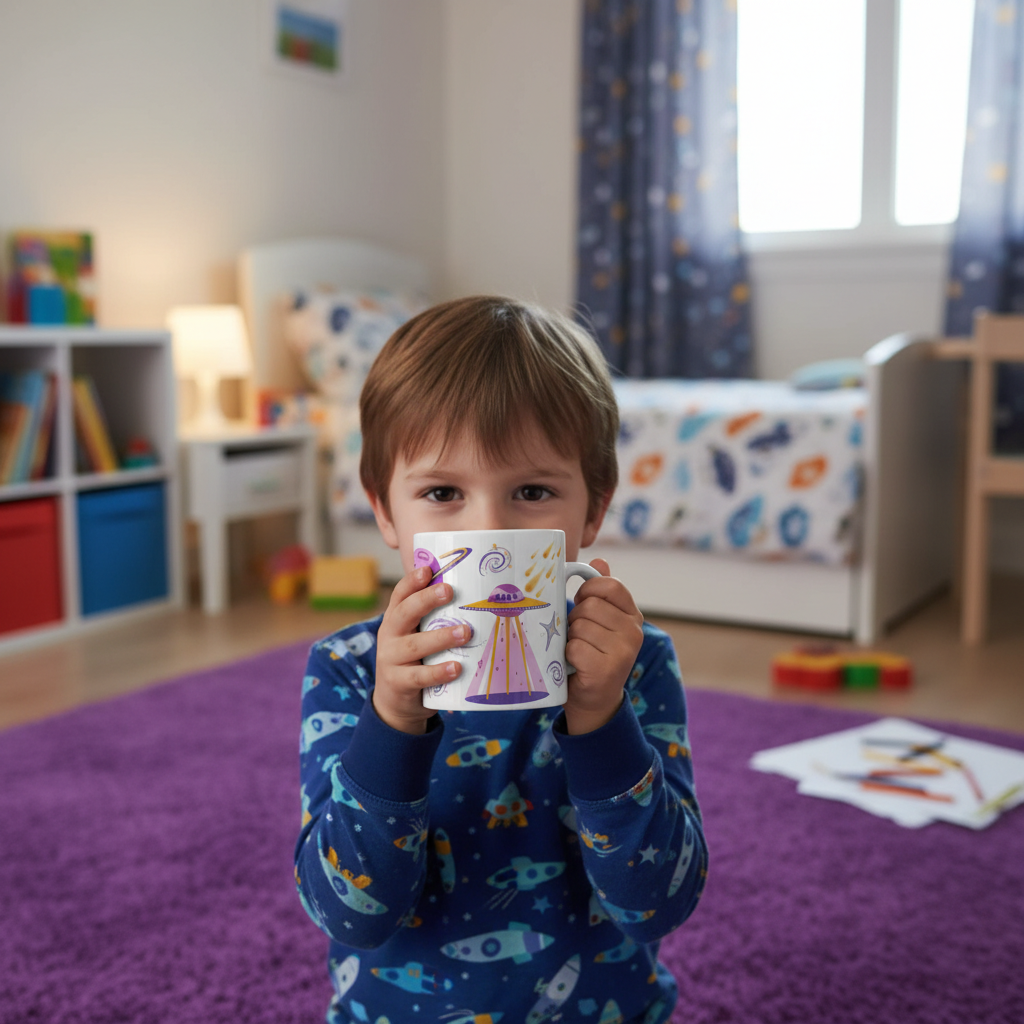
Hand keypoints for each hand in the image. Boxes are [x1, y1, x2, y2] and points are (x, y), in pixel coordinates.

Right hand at [373, 566, 467, 733]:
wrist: (394, 703)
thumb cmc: (414, 660)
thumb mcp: (416, 636)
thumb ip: (432, 619)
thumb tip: (472, 593)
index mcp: (394, 620)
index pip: (400, 595)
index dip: (412, 582)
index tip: (428, 570)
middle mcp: (389, 636)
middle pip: (405, 613)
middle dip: (426, 600)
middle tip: (449, 591)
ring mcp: (391, 660)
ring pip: (415, 645)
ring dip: (441, 637)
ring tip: (465, 632)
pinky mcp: (399, 683)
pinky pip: (419, 676)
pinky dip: (438, 671)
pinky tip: (457, 667)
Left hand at [564, 559, 643, 734]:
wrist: (594, 698)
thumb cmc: (592, 652)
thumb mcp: (599, 621)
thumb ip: (601, 592)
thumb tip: (599, 560)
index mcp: (632, 615)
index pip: (610, 585)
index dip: (588, 590)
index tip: (582, 603)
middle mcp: (634, 632)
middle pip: (590, 606)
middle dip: (576, 619)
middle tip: (579, 636)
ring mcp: (623, 652)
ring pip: (580, 626)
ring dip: (571, 638)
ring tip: (578, 651)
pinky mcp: (607, 670)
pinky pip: (575, 647)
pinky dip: (568, 655)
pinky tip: (576, 665)